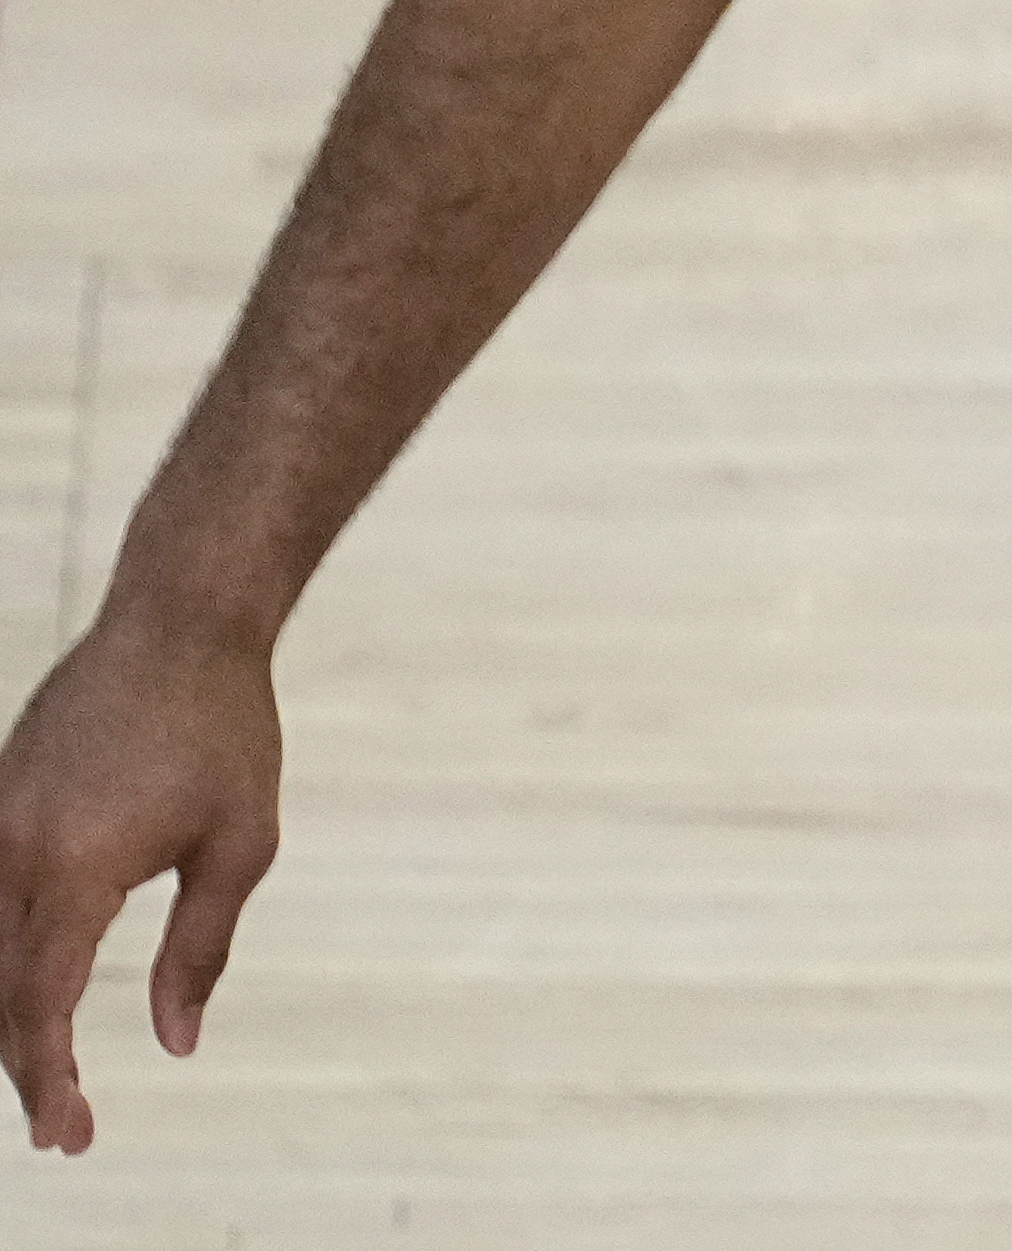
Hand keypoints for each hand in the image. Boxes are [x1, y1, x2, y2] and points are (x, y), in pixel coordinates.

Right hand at [0, 608, 282, 1155]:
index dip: (47, 1082)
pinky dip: (2, 953)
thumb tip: (178, 1042)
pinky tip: (27, 983)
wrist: (179, 622)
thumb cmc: (224, 730)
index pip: (37, 1008)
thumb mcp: (239, 845)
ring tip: (47, 1069)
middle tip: (66, 1125)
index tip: (69, 1137)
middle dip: (24, 1064)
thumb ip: (200, 951)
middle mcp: (11, 849)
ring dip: (8, 1012)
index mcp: (71, 869)